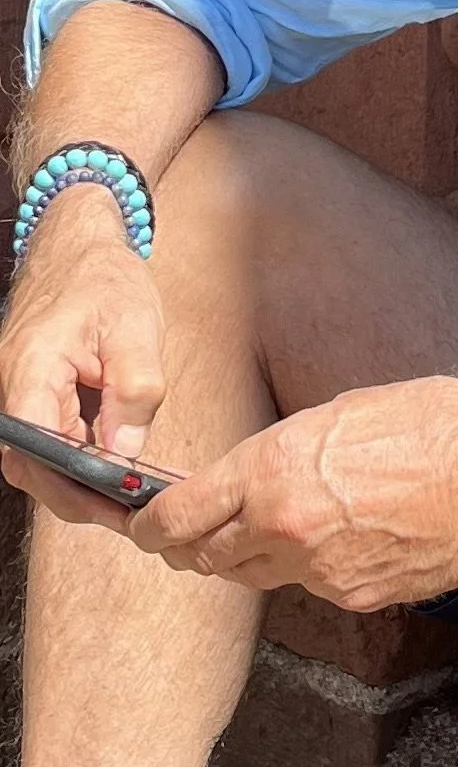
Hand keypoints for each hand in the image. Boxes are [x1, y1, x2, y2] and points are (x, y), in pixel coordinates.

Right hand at [0, 185, 165, 527]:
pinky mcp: (28, 402)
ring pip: (38, 463)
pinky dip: (76, 462)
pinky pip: (46, 444)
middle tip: (133, 516)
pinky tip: (113, 474)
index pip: (40, 448)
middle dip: (82, 497)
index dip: (77, 484)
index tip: (118, 504)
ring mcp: (13, 399)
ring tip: (129, 502)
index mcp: (30, 370)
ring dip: (80, 485)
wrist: (77, 249)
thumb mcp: (136, 327)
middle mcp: (9, 391)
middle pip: (34, 467)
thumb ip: (134, 390)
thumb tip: (124, 454)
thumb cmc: (105, 281)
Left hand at [127, 376, 457, 610]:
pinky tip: (338, 532)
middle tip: (196, 525)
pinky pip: (307, 585)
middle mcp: (286, 527)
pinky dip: (306, 564)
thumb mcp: (346, 409)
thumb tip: (256, 471)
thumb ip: (287, 448)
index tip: (145, 519)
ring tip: (272, 522)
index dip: (152, 522)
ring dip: (248, 553)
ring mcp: (320, 571)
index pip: (181, 514)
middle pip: (206, 556)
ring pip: (255, 574)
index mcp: (276, 467)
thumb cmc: (440, 423)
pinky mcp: (355, 595)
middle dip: (194, 542)